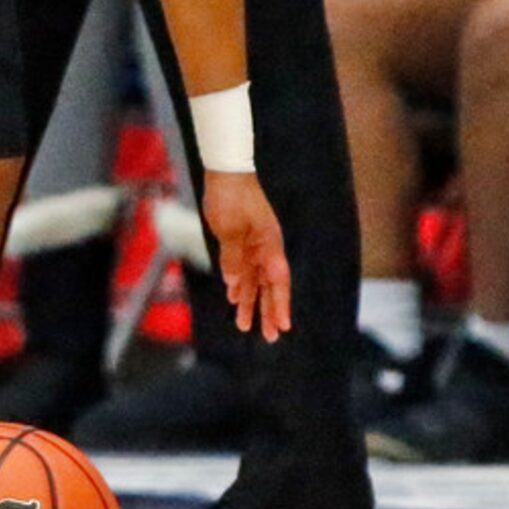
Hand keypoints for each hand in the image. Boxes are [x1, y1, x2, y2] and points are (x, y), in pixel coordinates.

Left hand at [200, 171, 291, 340]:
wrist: (226, 171)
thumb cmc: (231, 197)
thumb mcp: (229, 229)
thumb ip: (233, 257)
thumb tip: (235, 283)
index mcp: (269, 245)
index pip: (278, 282)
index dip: (280, 305)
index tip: (282, 327)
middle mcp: (265, 248)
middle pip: (269, 285)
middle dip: (269, 311)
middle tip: (270, 337)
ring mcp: (255, 244)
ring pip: (255, 279)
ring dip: (251, 301)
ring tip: (246, 325)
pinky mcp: (242, 239)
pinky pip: (244, 267)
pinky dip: (240, 283)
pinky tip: (235, 297)